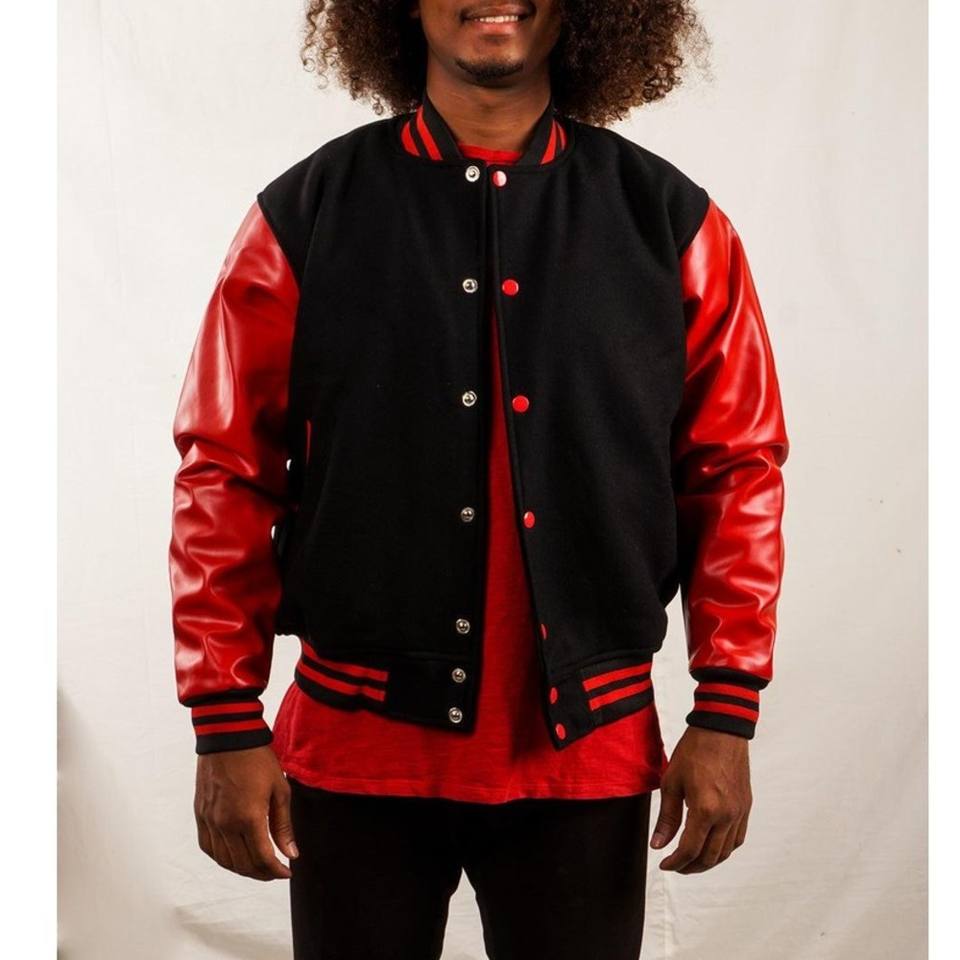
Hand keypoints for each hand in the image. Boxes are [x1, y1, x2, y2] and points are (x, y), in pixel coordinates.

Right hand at [194, 745, 297, 880]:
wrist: (228, 738)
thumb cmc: (258, 760)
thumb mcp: (279, 790)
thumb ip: (283, 826)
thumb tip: (291, 853)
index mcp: (248, 818)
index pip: (262, 859)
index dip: (277, 871)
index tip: (287, 872)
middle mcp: (226, 824)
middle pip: (243, 864)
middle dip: (262, 873)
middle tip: (276, 871)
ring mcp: (210, 821)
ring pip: (224, 860)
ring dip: (242, 869)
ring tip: (258, 866)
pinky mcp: (200, 815)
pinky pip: (208, 847)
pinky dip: (222, 858)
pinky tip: (234, 855)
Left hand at [650, 726, 751, 873]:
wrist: (721, 730)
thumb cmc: (694, 751)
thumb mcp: (672, 782)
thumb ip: (666, 818)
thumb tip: (659, 845)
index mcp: (706, 809)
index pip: (690, 849)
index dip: (675, 862)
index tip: (664, 864)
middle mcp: (727, 815)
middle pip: (710, 857)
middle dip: (690, 867)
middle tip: (675, 865)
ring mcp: (739, 812)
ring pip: (725, 852)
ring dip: (708, 861)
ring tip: (691, 860)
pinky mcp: (745, 806)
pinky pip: (737, 838)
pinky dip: (723, 849)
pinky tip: (711, 845)